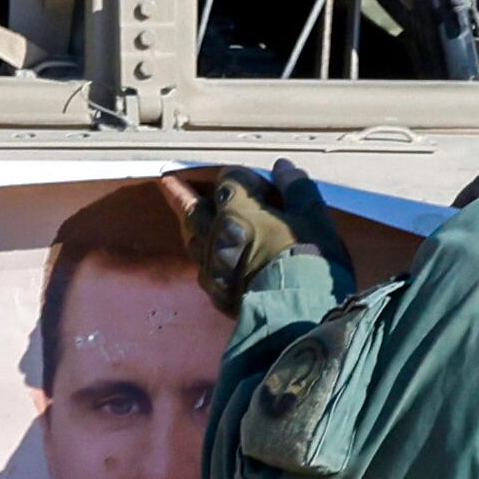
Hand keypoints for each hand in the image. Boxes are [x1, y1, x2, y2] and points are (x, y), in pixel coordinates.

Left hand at [186, 165, 300, 316]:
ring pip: (192, 238)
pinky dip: (203, 256)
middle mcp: (216, 233)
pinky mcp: (214, 291)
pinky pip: (202, 267)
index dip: (244, 178)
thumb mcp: (313, 217)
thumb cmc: (309, 259)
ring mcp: (211, 263)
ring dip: (188, 224)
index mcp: (238, 208)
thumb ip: (296, 188)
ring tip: (182, 216)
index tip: (259, 185)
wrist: (298, 312)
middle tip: (166, 182)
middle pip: (194, 207)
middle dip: (181, 193)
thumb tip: (282, 166)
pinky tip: (205, 256)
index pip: (229, 179)